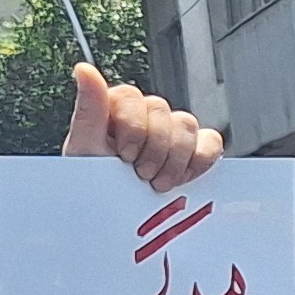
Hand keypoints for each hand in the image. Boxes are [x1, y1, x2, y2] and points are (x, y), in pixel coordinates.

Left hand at [60, 62, 222, 191]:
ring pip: (187, 125)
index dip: (133, 129)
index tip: (124, 156)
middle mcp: (143, 117)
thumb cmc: (95, 191)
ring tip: (159, 183)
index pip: (132, 98)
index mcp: (113, 110)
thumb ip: (89, 109)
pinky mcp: (195, 151)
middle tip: (141, 174)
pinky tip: (184, 178)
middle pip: (162, 111)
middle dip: (153, 148)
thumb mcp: (86, 150)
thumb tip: (84, 69)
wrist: (117, 226)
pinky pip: (211, 141)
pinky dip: (201, 159)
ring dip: (174, 158)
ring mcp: (171, 134)